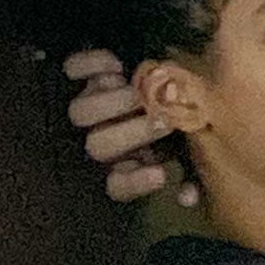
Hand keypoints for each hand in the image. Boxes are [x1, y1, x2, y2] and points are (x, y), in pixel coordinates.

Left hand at [65, 49, 193, 205]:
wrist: (161, 82)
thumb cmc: (176, 122)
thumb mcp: (187, 150)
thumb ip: (191, 171)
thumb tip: (187, 199)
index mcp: (123, 163)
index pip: (118, 185)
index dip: (135, 181)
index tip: (162, 174)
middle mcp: (99, 137)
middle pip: (100, 146)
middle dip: (134, 133)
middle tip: (165, 121)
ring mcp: (86, 105)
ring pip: (82, 111)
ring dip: (114, 102)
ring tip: (142, 93)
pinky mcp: (79, 75)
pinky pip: (72, 68)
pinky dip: (93, 65)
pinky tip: (117, 67)